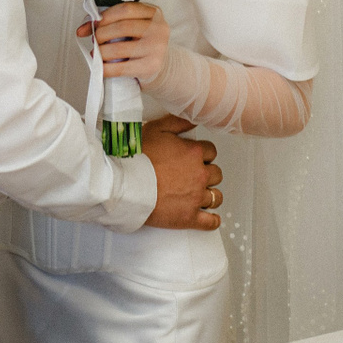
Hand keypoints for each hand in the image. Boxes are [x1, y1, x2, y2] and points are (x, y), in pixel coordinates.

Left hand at [76, 1, 170, 82]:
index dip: (105, 16)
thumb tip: (83, 29)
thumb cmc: (143, 42)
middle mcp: (158, 29)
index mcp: (154, 13)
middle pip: (122, 27)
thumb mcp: (134, 25)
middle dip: (101, 34)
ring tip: (96, 53)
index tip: (93, 23)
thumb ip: (112, 21)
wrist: (161, 64)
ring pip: (118, 48)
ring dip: (101, 52)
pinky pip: (121, 68)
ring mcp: (157, 48)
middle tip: (95, 40)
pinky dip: (106, 68)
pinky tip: (101, 67)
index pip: (126, 9)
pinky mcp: (151, 67)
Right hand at [140, 113, 222, 230]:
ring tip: (201, 195)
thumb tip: (192, 121)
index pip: (211, 152)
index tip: (196, 158)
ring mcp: (196, 197)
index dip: (203, 155)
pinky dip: (212, 221)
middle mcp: (199, 175)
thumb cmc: (137, 158)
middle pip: (216, 174)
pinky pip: (210, 222)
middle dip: (207, 174)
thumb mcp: (156, 129)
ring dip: (211, 195)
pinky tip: (210, 218)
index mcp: (194, 153)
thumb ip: (178, 122)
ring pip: (216, 197)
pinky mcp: (189, 217)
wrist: (125, 184)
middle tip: (195, 175)